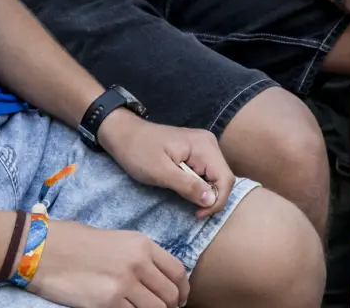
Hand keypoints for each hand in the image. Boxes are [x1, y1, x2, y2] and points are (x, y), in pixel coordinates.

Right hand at [29, 220, 189, 307]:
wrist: (42, 249)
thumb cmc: (74, 242)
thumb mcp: (115, 239)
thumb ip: (138, 256)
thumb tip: (155, 278)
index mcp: (141, 244)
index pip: (177, 271)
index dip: (182, 290)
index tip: (180, 299)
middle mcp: (137, 263)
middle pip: (170, 294)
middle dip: (170, 306)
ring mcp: (123, 284)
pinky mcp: (107, 302)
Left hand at [97, 112, 233, 220]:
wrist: (124, 134)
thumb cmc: (138, 152)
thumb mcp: (160, 172)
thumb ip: (188, 186)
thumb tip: (212, 200)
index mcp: (203, 146)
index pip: (225, 179)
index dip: (217, 201)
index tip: (198, 214)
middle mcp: (209, 144)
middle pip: (223, 178)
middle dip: (212, 198)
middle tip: (193, 211)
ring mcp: (204, 147)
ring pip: (216, 177)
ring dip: (205, 193)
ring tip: (188, 200)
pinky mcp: (197, 152)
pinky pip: (207, 173)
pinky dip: (200, 186)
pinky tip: (186, 190)